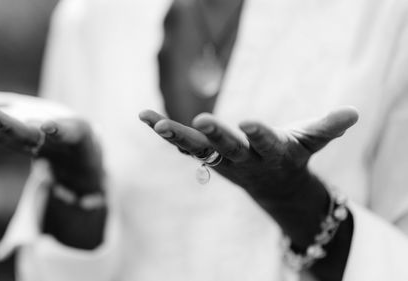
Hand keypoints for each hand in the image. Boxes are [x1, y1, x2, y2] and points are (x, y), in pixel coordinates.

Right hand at [0, 81, 102, 193]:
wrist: (84, 153)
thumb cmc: (44, 130)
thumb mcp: (14, 112)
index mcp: (9, 131)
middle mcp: (26, 138)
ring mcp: (51, 139)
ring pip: (29, 134)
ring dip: (11, 127)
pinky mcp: (76, 135)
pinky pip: (66, 134)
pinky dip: (57, 131)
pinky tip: (48, 125)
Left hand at [139, 107, 357, 244]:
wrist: (272, 185)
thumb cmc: (293, 155)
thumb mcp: (311, 142)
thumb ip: (327, 128)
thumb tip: (353, 114)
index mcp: (273, 156)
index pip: (268, 146)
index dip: (260, 136)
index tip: (250, 122)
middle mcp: (245, 162)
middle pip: (229, 150)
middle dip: (217, 137)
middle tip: (202, 121)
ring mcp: (222, 162)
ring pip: (198, 150)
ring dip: (177, 137)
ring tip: (155, 123)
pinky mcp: (206, 157)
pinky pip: (183, 145)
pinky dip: (165, 133)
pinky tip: (145, 117)